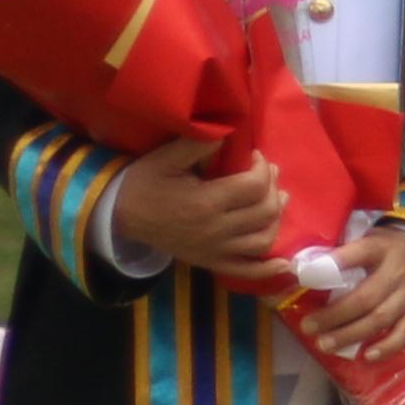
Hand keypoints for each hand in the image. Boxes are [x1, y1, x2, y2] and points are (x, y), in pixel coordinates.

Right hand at [109, 136, 289, 280]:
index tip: (254, 156)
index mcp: (205, 203)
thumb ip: (199, 145)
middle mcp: (215, 231)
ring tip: (276, 199)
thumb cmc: (144, 183)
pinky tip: (284, 262)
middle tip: (267, 173)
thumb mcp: (167, 158)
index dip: (262, 167)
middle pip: (264, 212)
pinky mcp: (210, 262)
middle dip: (272, 188)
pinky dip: (267, 269)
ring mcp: (214, 251)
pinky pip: (245, 272)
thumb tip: (230, 132)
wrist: (120, 216)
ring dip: (276, 219)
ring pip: (262, 240)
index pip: (253, 186)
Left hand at [300, 222, 404, 356]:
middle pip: (364, 298)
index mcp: (383, 249)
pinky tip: (367, 356)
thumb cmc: (400, 247)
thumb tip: (306, 265)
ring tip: (325, 344)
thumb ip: (348, 249)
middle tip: (308, 326)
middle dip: (334, 316)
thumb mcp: (377, 237)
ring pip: (380, 320)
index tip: (304, 274)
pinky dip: (387, 347)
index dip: (333, 264)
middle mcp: (397, 273)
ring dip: (351, 335)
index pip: (358, 253)